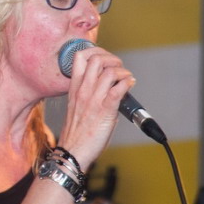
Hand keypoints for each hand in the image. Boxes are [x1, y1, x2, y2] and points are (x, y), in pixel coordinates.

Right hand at [58, 45, 134, 166]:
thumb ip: (88, 93)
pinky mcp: (105, 110)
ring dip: (123, 72)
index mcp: (74, 88)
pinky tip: (130, 85)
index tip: (105, 59)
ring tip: (126, 78)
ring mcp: (93, 99)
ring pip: (110, 71)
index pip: (80, 56)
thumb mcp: (76, 107)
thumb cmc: (76, 134)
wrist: (72, 152)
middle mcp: (83, 90)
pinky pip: (119, 88)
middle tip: (118, 68)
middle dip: (112, 59)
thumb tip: (109, 87)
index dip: (95, 51)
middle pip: (96, 58)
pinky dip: (128, 83)